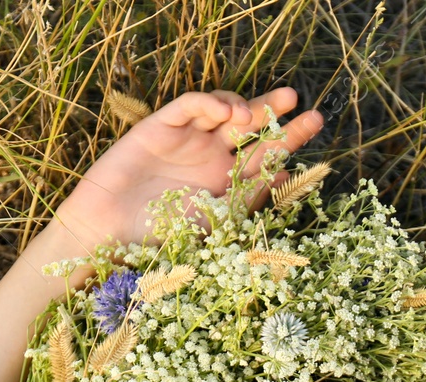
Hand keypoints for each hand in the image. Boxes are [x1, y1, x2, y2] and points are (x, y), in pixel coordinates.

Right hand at [50, 87, 324, 254]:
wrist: (111, 235)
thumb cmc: (161, 238)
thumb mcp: (215, 221)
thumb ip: (248, 196)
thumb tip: (287, 174)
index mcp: (229, 182)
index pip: (266, 153)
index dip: (290, 137)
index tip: (314, 123)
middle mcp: (212, 158)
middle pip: (251, 125)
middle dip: (273, 111)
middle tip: (294, 99)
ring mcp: (188, 139)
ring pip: (223, 109)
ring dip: (241, 106)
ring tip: (250, 117)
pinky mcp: (161, 126)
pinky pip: (189, 105)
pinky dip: (208, 103)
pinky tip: (224, 112)